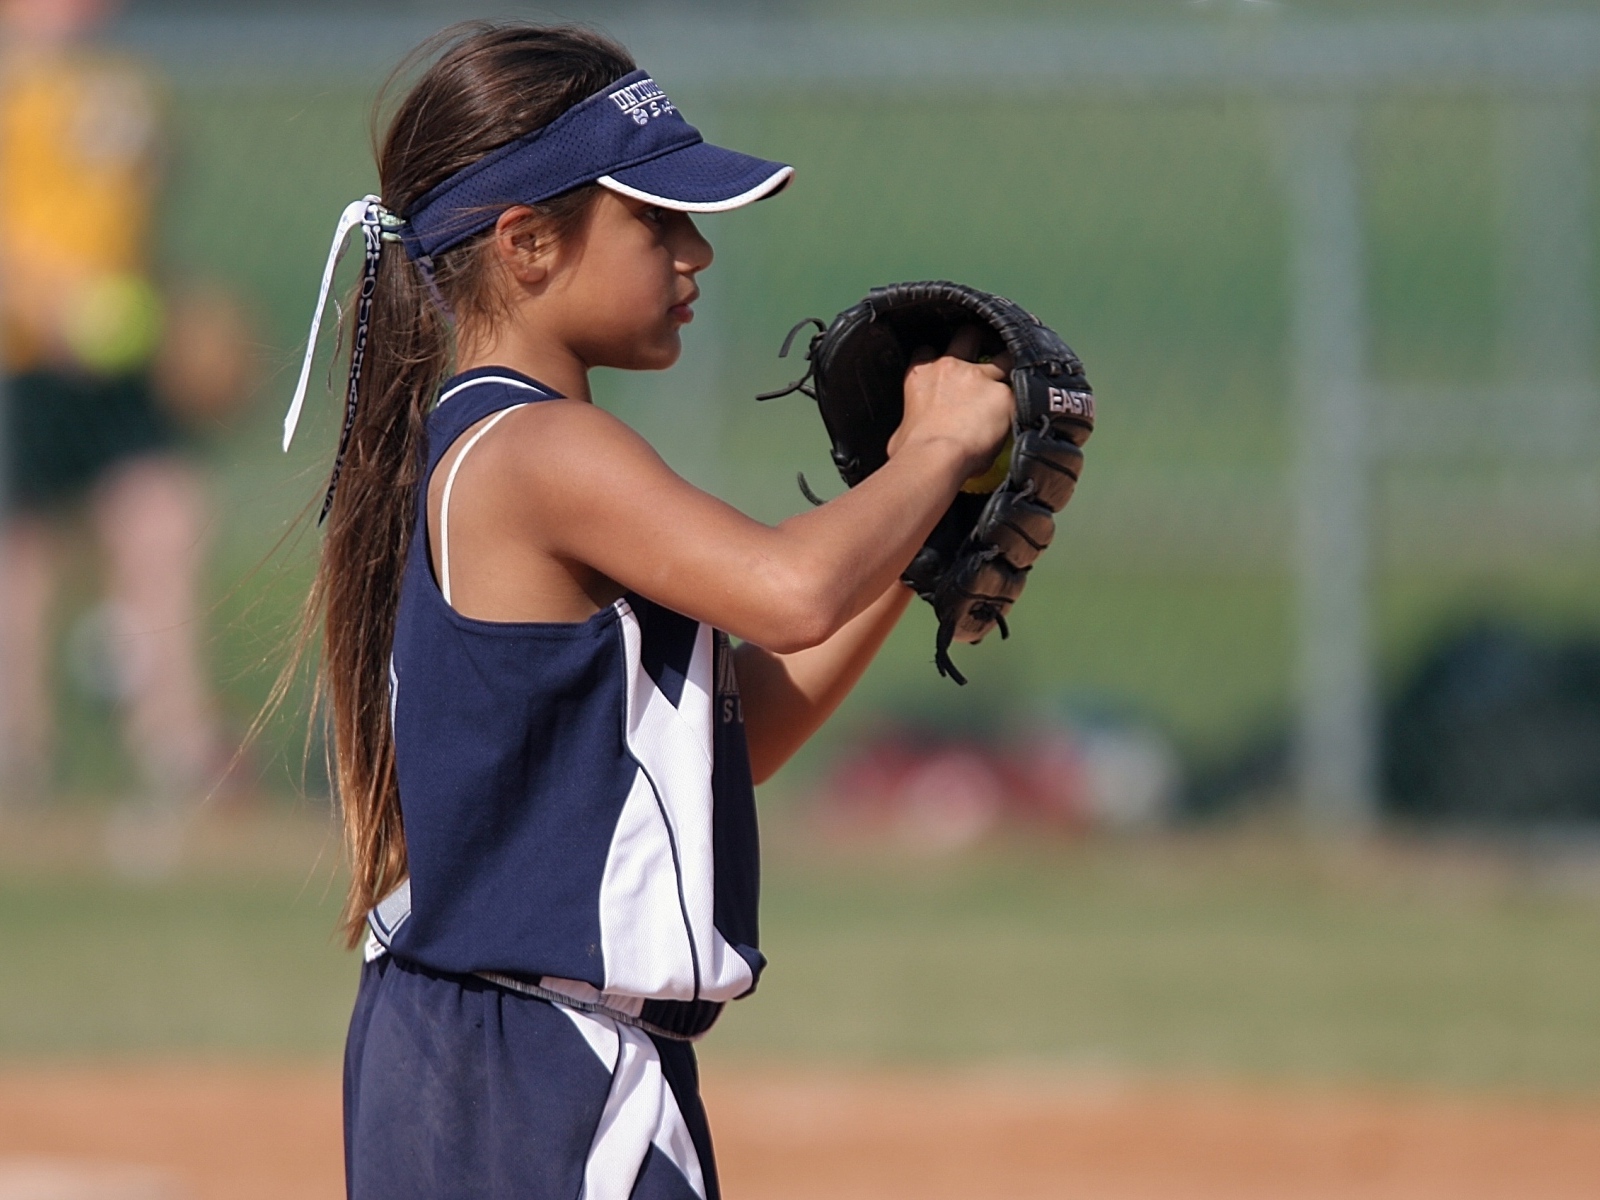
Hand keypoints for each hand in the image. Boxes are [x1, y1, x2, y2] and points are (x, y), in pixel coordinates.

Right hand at [889, 324, 1012, 475]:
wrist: (934, 457)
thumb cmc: (911, 450)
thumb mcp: (900, 430)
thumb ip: (911, 421)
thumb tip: (913, 434)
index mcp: (921, 374)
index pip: (927, 350)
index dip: (937, 355)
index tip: (945, 365)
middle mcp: (950, 367)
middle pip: (968, 336)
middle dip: (978, 340)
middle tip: (986, 353)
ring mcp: (979, 377)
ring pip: (1003, 356)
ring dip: (1009, 365)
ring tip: (1017, 377)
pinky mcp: (1003, 395)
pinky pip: (1020, 393)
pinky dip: (1022, 402)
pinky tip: (1028, 410)